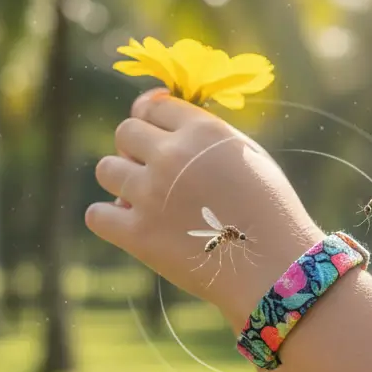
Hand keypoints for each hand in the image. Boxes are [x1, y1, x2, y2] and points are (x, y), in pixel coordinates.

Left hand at [86, 89, 324, 330]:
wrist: (274, 267)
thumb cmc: (269, 210)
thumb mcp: (247, 155)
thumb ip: (206, 135)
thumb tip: (165, 122)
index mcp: (201, 131)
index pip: (153, 104)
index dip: (150, 116)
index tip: (153, 130)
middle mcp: (171, 156)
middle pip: (124, 132)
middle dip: (135, 148)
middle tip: (151, 169)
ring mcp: (150, 195)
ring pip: (106, 169)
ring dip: (121, 181)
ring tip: (143, 198)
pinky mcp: (137, 235)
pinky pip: (97, 214)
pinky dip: (108, 218)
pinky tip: (127, 223)